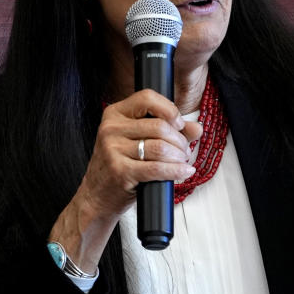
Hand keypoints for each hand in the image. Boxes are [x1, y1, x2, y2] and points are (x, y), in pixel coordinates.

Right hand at [82, 89, 200, 212]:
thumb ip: (169, 130)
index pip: (147, 98)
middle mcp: (111, 128)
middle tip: (184, 151)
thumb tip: (197, 128)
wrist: (96, 196)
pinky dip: (176, 170)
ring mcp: (113, 150)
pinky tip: (184, 171)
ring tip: (182, 161)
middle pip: (159, 126)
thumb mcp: (138, 141)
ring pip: (160, 147)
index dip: (170, 110)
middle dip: (179, 140)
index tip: (179, 124)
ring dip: (179, 156)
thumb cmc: (120, 165)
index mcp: (114, 114)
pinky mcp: (120, 171)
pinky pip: (157, 168)